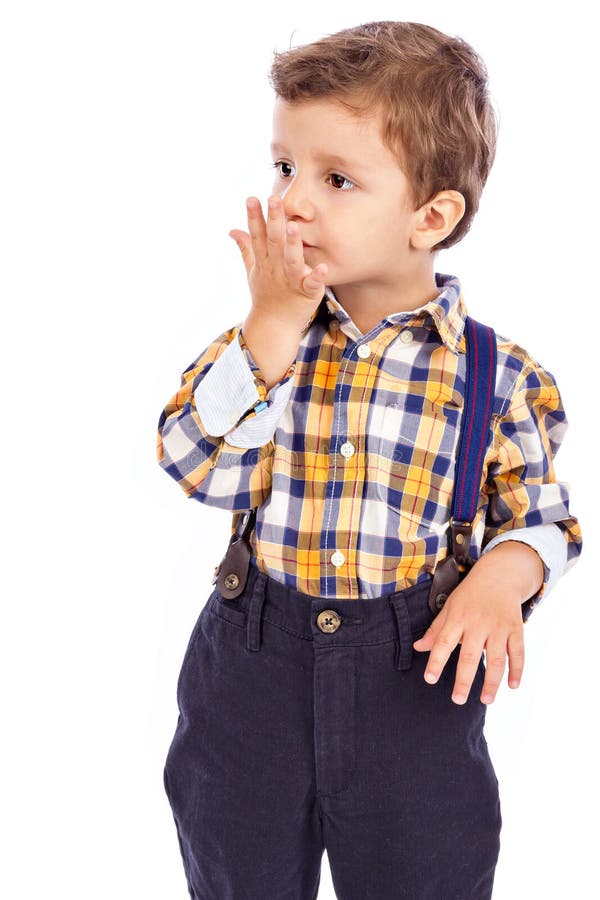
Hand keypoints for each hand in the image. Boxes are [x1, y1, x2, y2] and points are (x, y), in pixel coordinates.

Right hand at [229, 194, 327, 329]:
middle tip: (274, 199)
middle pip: (273, 242)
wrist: (274, 326)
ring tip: (294, 226)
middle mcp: (275, 269)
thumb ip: (246, 248)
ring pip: (291, 260)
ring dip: (293, 244)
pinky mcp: (306, 293)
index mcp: (264, 261)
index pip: (257, 236)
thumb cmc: (266, 295)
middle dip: (273, 221)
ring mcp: (291, 281)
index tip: (251, 198)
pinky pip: (311, 284)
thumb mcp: (253, 270)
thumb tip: (232, 229)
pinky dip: (316, 277)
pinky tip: (322, 267)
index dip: (254, 217)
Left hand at [413, 542, 542, 704]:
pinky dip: (517, 670)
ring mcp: (498, 626)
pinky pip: (518, 652)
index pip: (443, 642)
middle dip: (464, 679)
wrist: (499, 575)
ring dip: (492, 682)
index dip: (436, 661)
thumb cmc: (469, 595)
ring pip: (496, 658)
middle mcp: (478, 623)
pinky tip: (512, 686)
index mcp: (458, 618)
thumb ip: (436, 630)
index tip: (430, 679)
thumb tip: (418, 648)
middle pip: (470, 655)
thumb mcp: (449, 607)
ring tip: (485, 700)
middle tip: (457, 700)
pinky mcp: (516, 628)